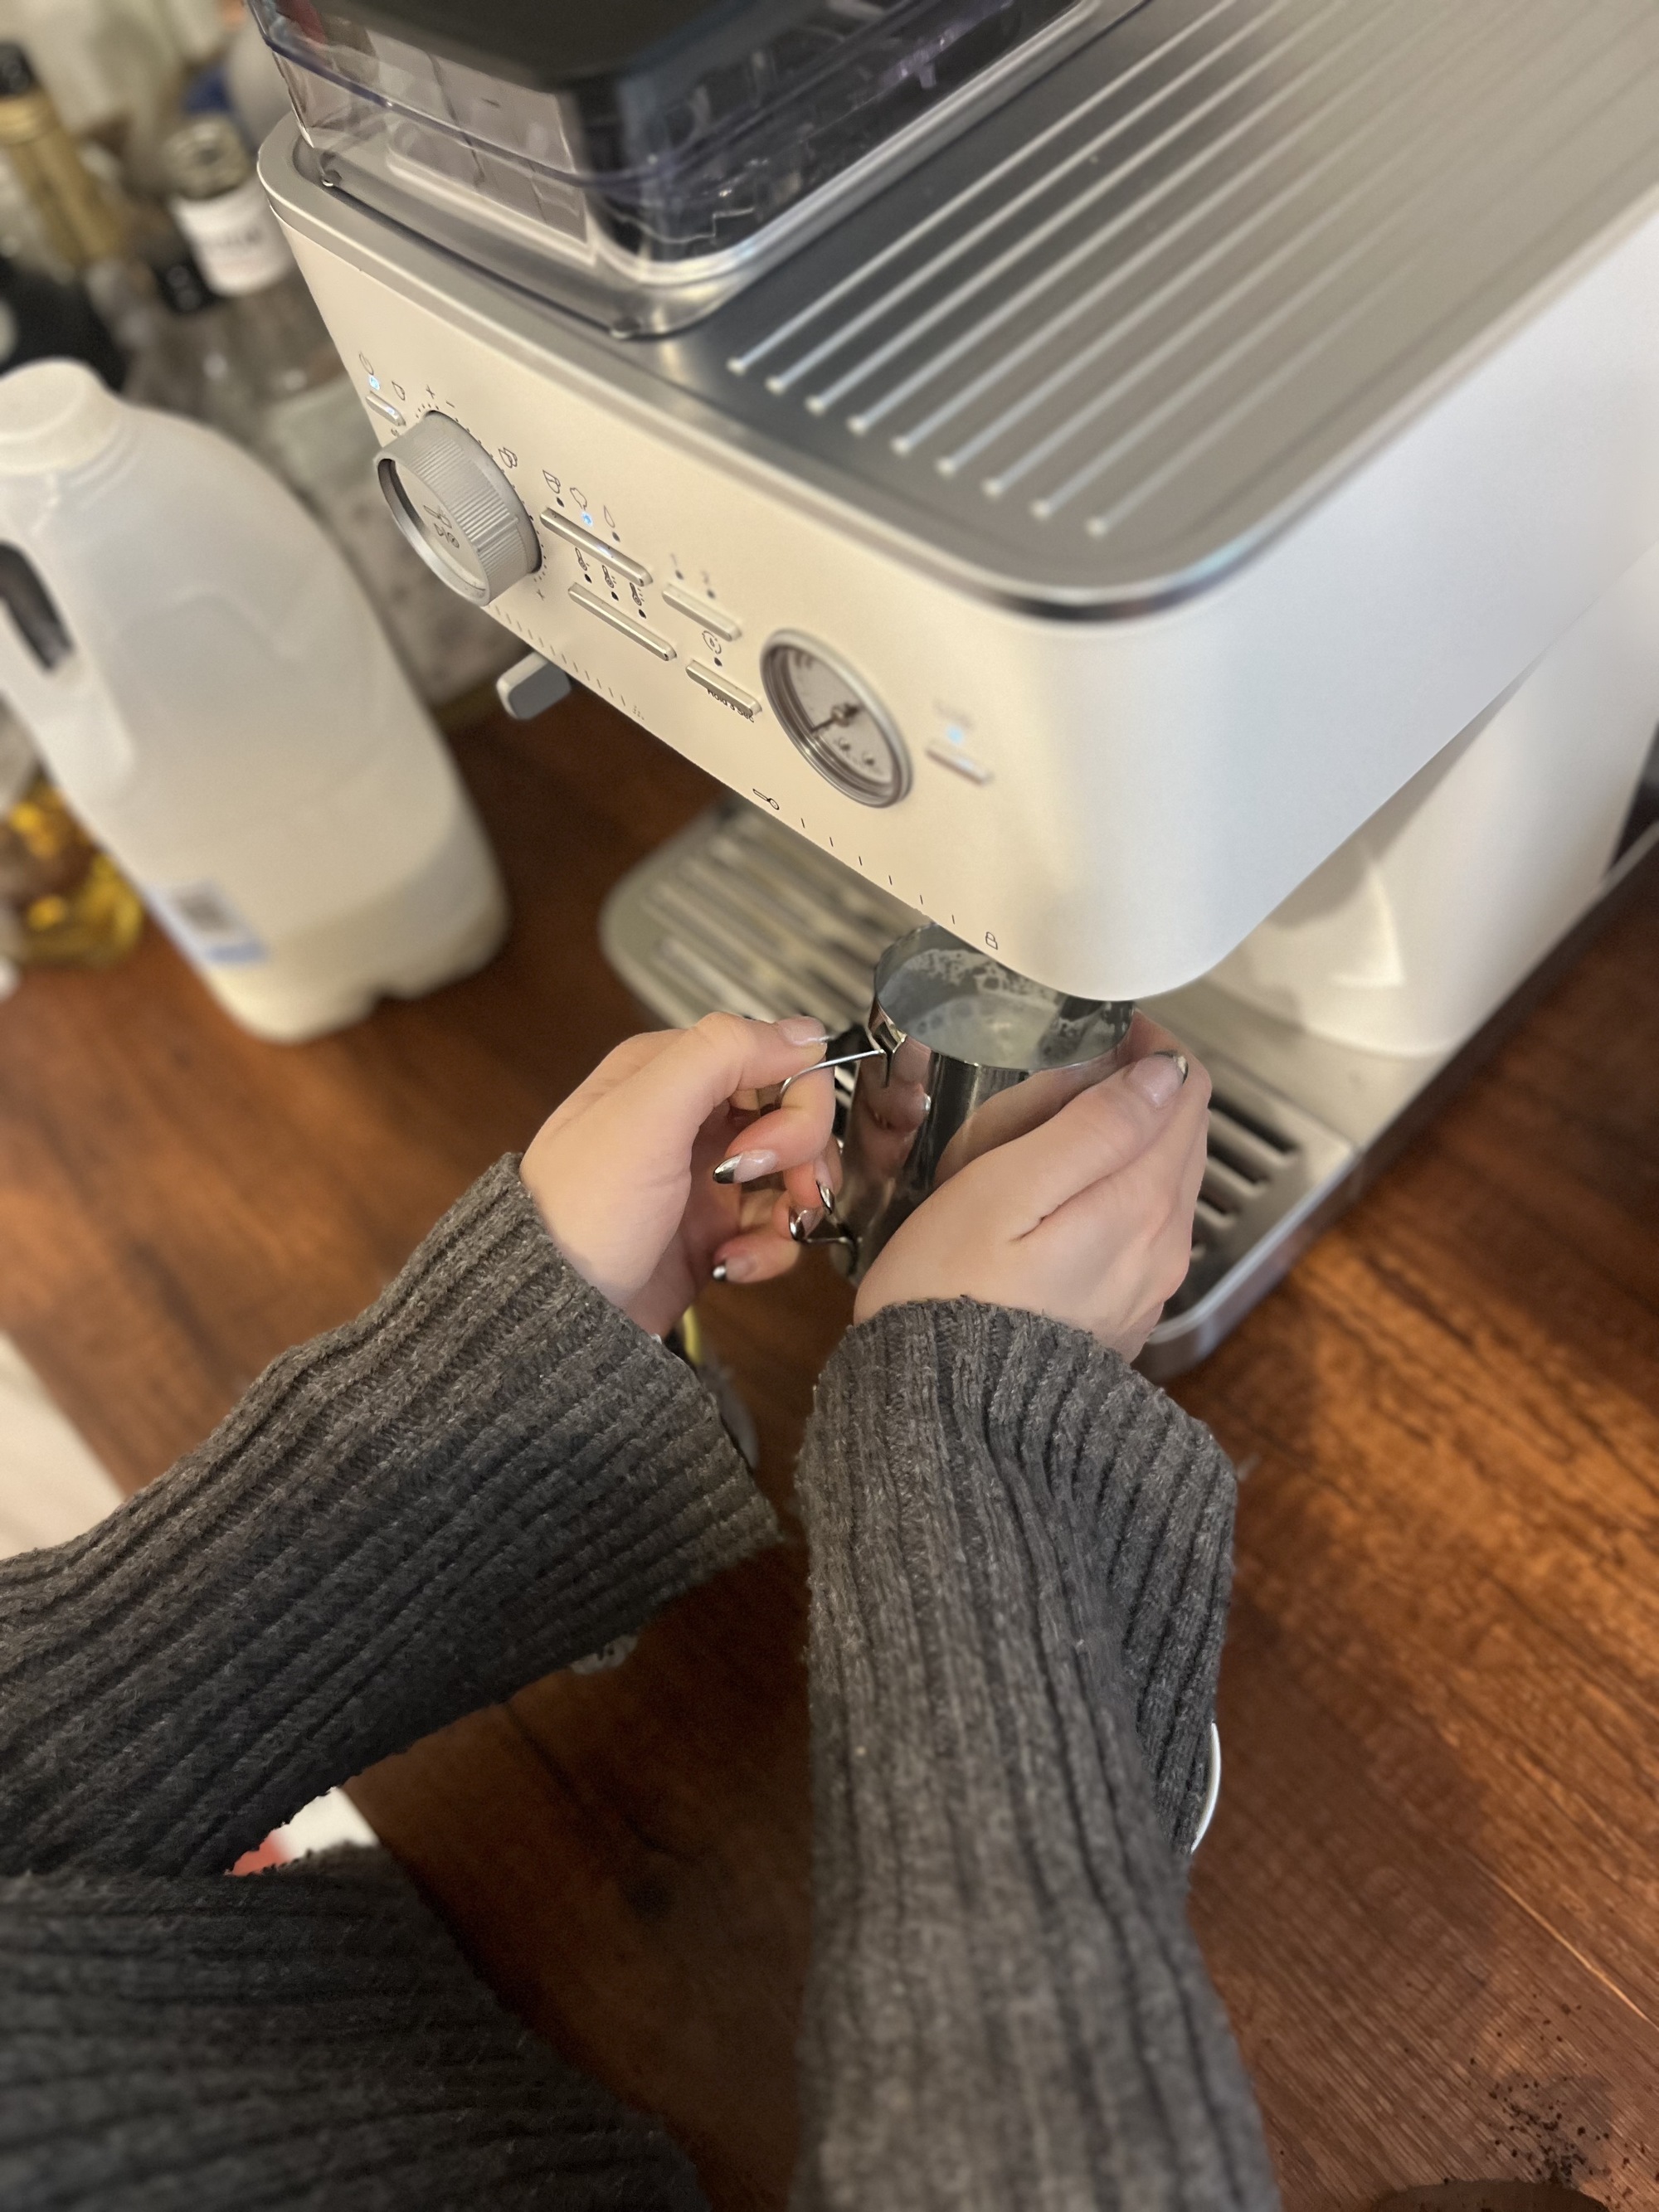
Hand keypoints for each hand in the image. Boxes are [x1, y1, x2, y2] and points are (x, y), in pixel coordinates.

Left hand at [521, 1013, 839, 1337]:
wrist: (556, 1315)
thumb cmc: (586, 1209)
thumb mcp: (645, 1114)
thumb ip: (722, 1054)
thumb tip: (807, 1031)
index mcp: (671, 1070)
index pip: (773, 1054)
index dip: (793, 1100)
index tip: (766, 1148)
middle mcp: (693, 1115)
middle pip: (792, 1110)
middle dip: (800, 1154)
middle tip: (781, 1190)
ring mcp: (706, 1175)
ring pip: (793, 1169)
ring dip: (794, 1205)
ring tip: (771, 1235)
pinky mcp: (715, 1231)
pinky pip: (774, 1225)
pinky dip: (769, 1249)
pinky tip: (731, 1266)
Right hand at [853, 1015, 1209, 1359]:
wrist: (942, 1418)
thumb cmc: (950, 1290)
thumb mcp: (1006, 1186)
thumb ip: (1092, 1126)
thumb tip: (1162, 1075)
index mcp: (1144, 1202)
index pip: (1187, 1090)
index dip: (1148, 1048)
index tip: (1097, 1033)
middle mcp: (1166, 1244)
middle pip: (1180, 1133)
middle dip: (1133, 1091)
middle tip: (1054, 1085)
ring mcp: (1149, 1283)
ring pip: (1161, 1179)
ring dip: (1119, 1142)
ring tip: (1040, 1140)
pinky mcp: (1123, 1312)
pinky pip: (1139, 1227)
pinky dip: (1110, 1192)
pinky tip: (1047, 1203)